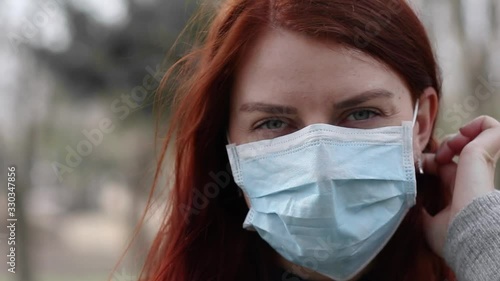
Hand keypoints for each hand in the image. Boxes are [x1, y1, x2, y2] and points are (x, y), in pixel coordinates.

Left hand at [421, 115, 499, 256]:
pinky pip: (490, 126)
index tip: (417, 168)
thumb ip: (423, 215)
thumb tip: (414, 209)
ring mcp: (478, 163)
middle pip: (458, 147)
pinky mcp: (482, 153)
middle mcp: (471, 174)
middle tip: (430, 158)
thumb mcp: (431, 225)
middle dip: (442, 146)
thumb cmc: (452, 236)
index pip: (445, 165)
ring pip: (475, 134)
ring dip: (456, 136)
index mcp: (459, 188)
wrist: (467, 236)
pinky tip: (460, 137)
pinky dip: (476, 124)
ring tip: (447, 149)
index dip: (429, 161)